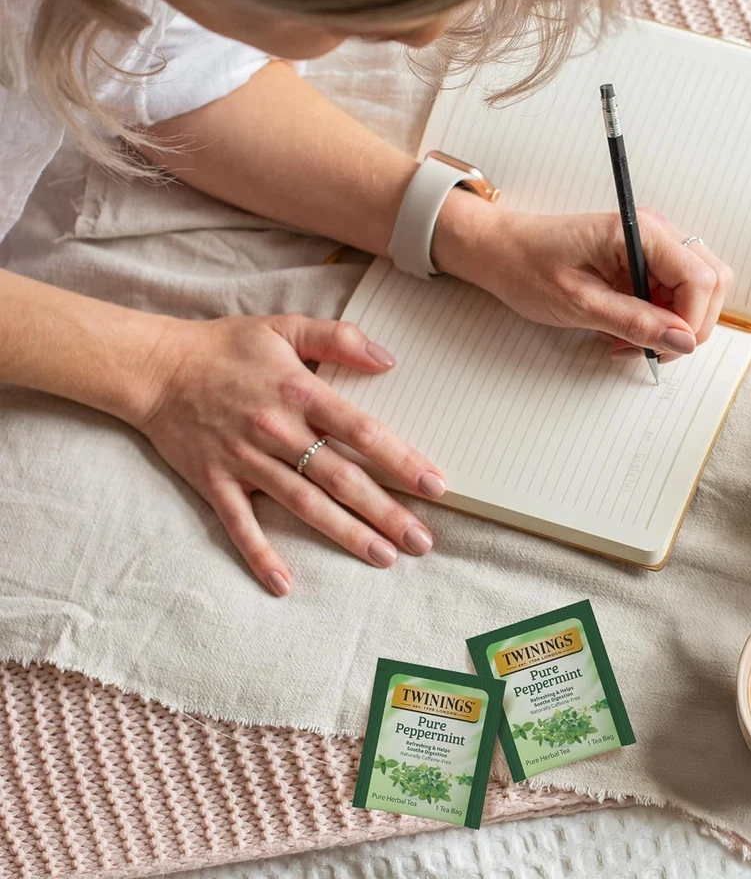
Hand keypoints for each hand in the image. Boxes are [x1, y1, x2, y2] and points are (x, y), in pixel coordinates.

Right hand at [135, 315, 445, 595]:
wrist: (154, 368)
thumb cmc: (225, 347)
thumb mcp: (284, 326)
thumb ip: (339, 338)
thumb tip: (389, 361)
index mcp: (300, 393)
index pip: (362, 432)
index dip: (401, 459)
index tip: (436, 485)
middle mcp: (277, 431)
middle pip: (341, 478)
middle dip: (386, 511)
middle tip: (422, 541)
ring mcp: (245, 461)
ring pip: (304, 504)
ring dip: (345, 534)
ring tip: (384, 557)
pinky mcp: (215, 483)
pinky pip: (240, 525)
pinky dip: (261, 555)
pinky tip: (284, 585)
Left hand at [436, 197, 733, 359]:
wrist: (498, 251)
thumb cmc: (526, 266)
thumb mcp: (578, 302)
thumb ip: (634, 321)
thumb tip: (682, 340)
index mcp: (640, 232)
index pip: (701, 278)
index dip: (692, 321)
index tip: (664, 348)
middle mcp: (654, 233)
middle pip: (710, 282)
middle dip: (687, 325)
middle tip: (646, 349)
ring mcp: (649, 247)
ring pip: (693, 292)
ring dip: (669, 326)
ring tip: (624, 342)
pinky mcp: (640, 262)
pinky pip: (668, 295)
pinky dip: (654, 320)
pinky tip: (620, 332)